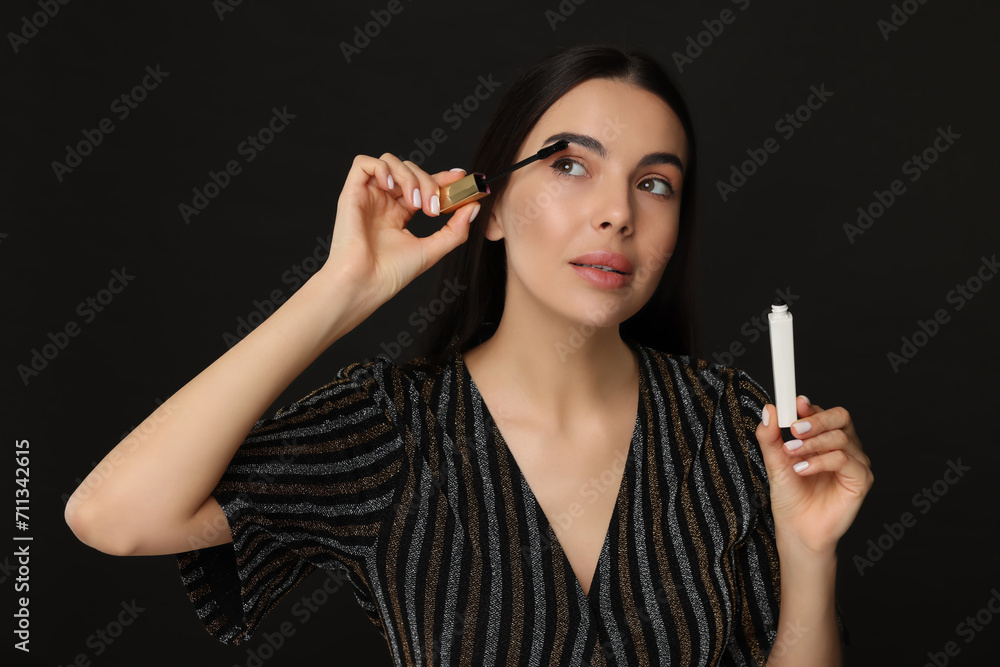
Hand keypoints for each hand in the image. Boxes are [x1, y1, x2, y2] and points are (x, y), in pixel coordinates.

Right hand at [323, 153, 480, 302]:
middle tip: (434, 207)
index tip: (460, 178)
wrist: (366, 283)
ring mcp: (368, 196)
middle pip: (410, 171)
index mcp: (399, 214)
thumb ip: (455, 230)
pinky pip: (363, 163)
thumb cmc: (391, 273)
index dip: (442, 177)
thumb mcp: (432, 250)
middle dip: (428, 182)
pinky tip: (391, 187)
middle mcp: (383, 202)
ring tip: (414, 203)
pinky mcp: (351, 193)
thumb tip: (473, 207)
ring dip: (409, 177)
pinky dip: (382, 168)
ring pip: (390, 162)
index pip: (422, 185)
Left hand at [756, 397, 873, 553]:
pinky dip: (821, 461)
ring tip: (792, 455)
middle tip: (794, 429)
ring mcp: (855, 462)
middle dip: (816, 420)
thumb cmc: (790, 495)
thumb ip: (770, 436)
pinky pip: (845, 460)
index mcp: (825, 437)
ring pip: (841, 438)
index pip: (823, 412)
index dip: (809, 407)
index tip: (793, 405)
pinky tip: (802, 470)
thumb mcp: (774, 461)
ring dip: (812, 444)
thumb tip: (769, 409)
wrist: (797, 528)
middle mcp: (844, 446)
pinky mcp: (861, 479)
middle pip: (840, 417)